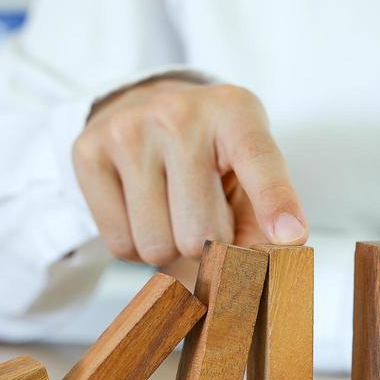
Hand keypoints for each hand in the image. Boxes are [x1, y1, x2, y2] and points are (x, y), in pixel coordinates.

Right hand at [71, 78, 307, 266]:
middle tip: (203, 219)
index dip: (275, 201)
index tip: (291, 235)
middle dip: (206, 247)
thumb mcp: (247, 172)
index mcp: (235, 112)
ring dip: (168, 249)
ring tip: (171, 212)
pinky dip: (134, 248)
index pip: (259, 161)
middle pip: (201, 234)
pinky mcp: (88, 153)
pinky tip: (141, 212)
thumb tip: (257, 273)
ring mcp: (129, 130)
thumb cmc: (210, 154)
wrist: (143, 106)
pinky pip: (119, 245)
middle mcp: (180, 114)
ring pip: (156, 246)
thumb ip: (264, 222)